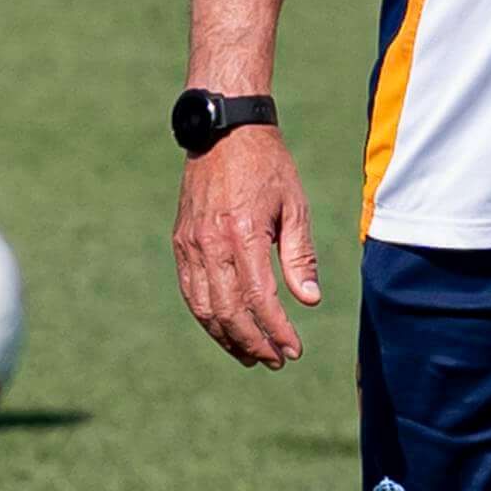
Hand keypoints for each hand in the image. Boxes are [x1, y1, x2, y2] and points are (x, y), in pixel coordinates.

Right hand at [174, 127, 321, 366]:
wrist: (223, 130)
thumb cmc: (268, 165)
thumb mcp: (294, 206)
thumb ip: (300, 256)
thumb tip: (309, 300)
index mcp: (242, 234)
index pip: (259, 299)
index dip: (277, 330)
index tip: (294, 350)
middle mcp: (210, 244)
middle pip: (229, 311)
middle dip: (253, 343)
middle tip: (276, 361)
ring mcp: (190, 244)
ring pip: (204, 308)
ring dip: (228, 338)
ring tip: (252, 355)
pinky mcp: (182, 242)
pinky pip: (191, 291)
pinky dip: (208, 317)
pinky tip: (227, 329)